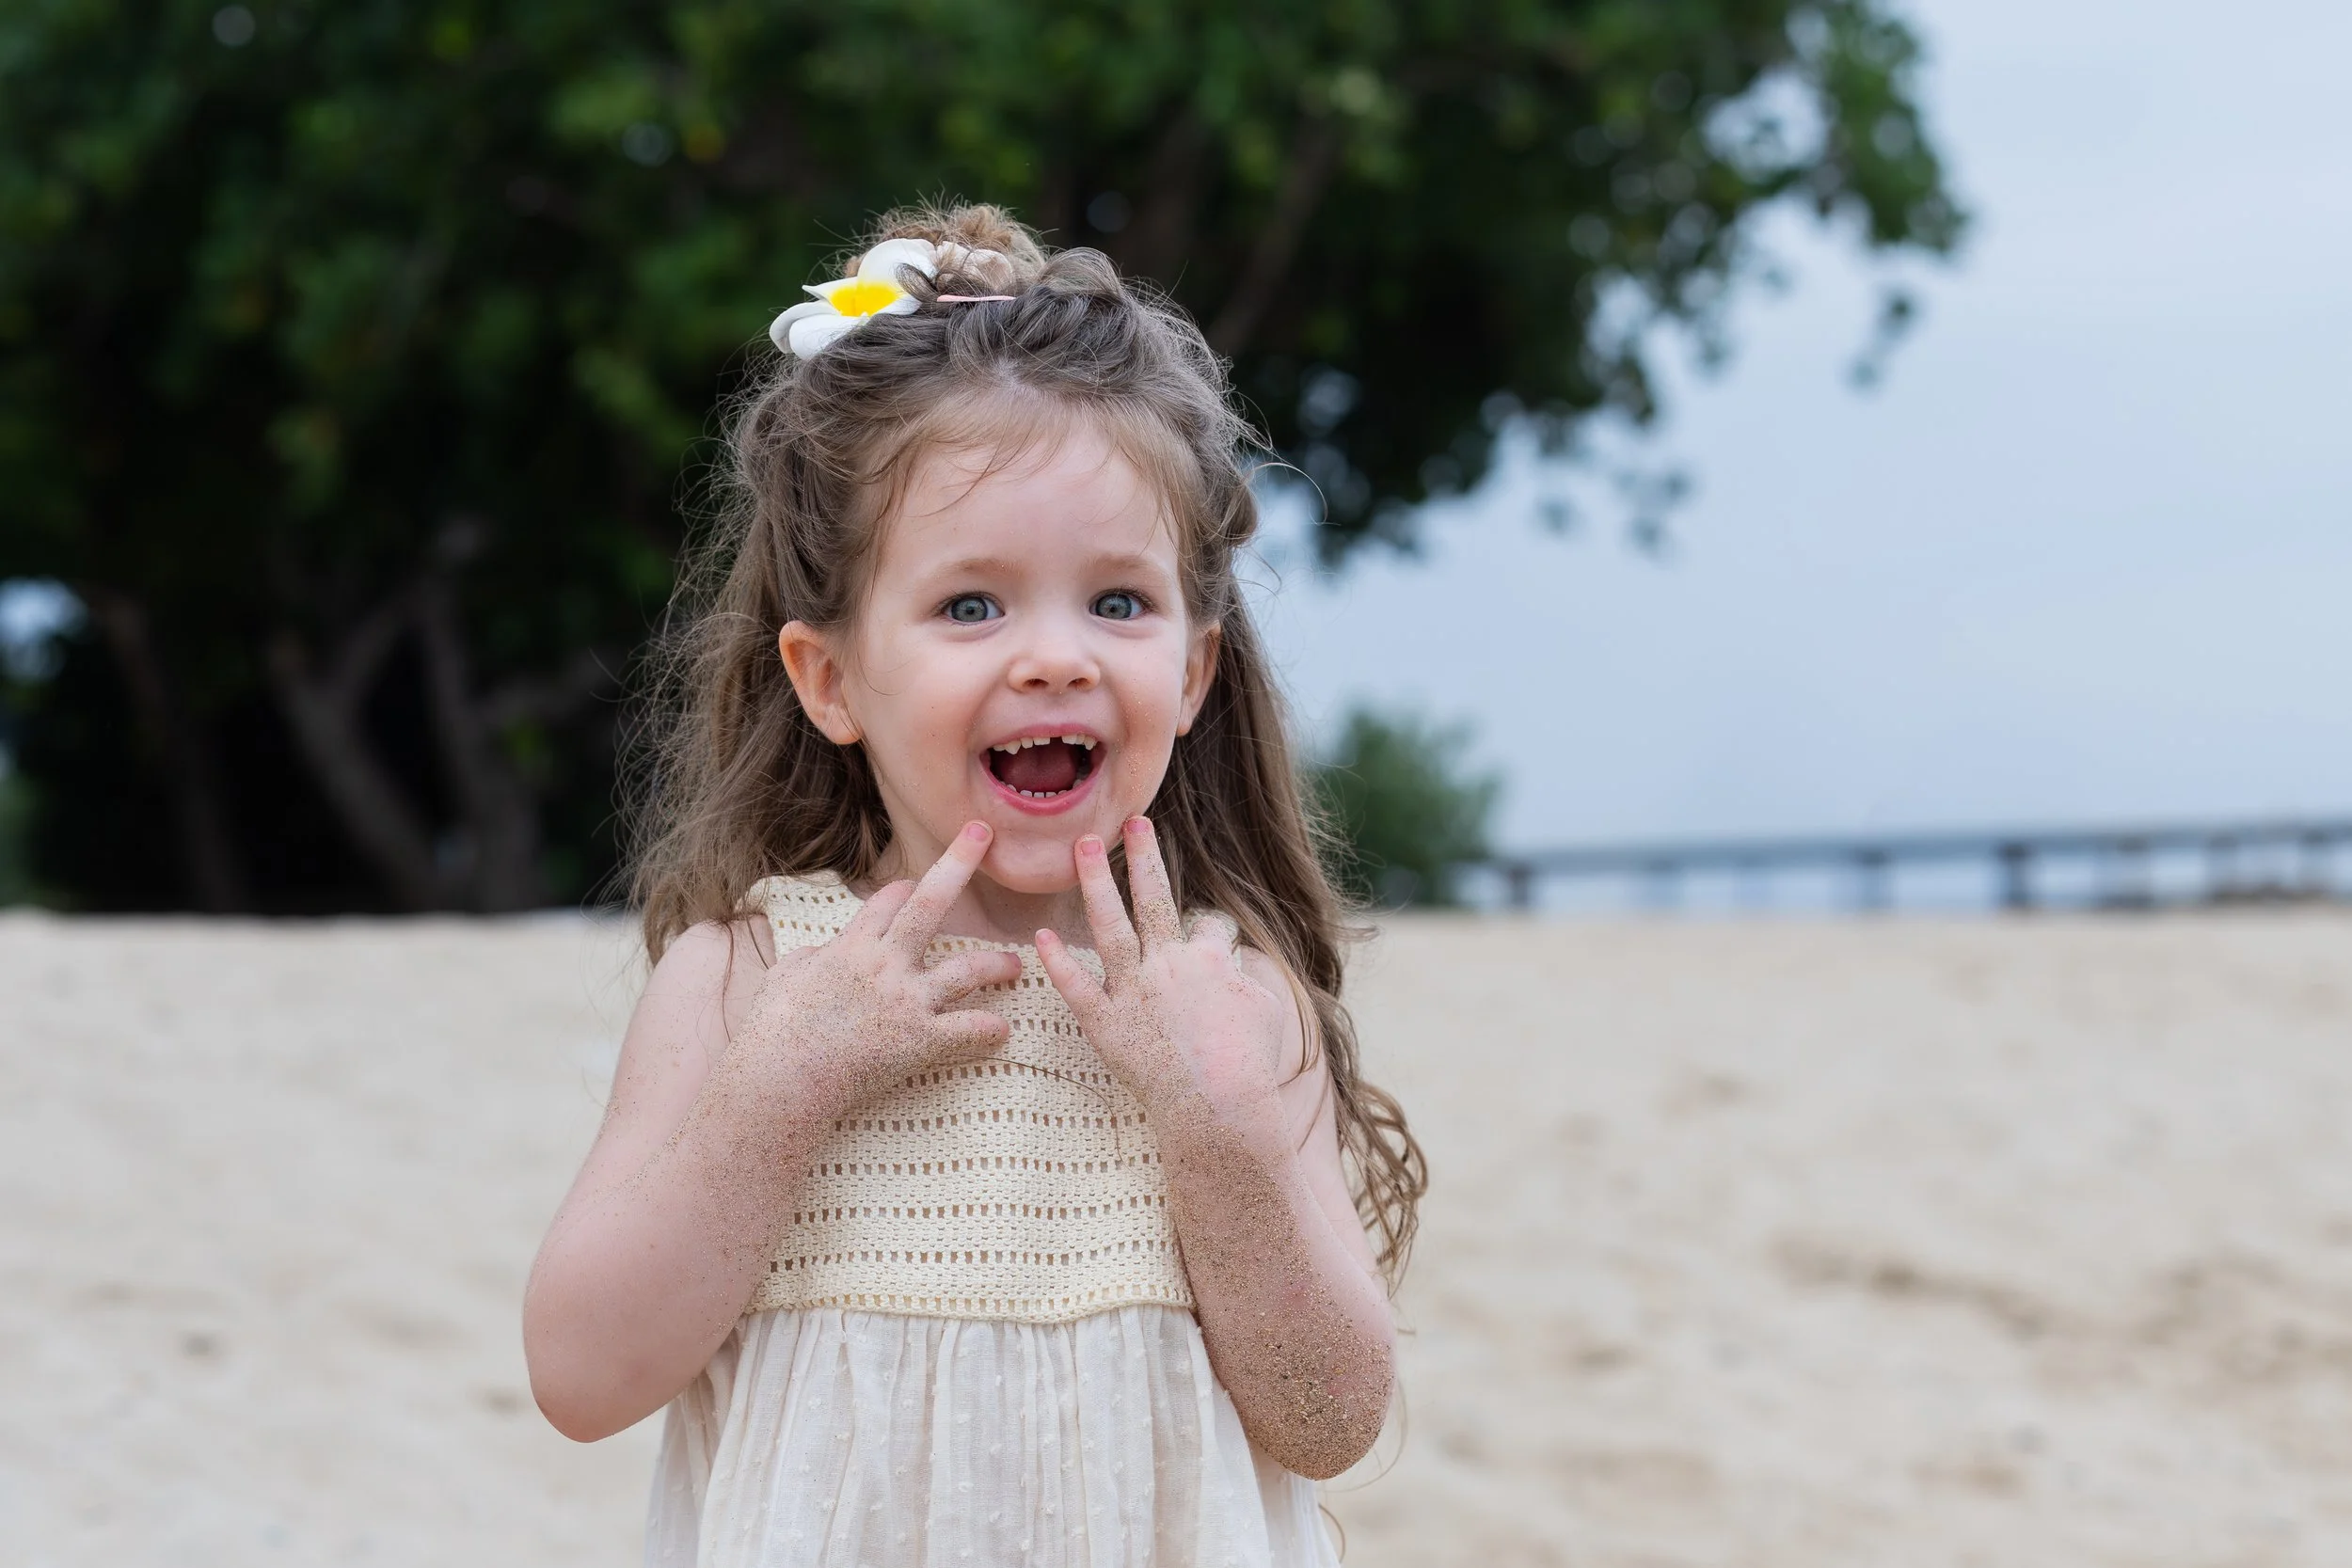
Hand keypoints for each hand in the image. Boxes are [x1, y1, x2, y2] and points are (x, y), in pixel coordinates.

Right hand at [736, 821, 1023, 1114]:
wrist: (780, 1077)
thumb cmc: (772, 1031)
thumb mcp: (785, 978)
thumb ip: (811, 960)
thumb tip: (820, 955)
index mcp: (851, 946)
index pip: (886, 901)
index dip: (902, 891)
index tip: (913, 887)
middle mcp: (886, 963)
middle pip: (930, 903)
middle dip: (959, 862)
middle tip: (983, 833)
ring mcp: (907, 1000)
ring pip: (966, 970)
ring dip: (995, 964)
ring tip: (1013, 964)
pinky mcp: (920, 1040)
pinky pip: (968, 1030)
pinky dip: (988, 1030)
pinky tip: (1002, 1031)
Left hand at [1035, 817, 1295, 1161]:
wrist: (1222, 1104)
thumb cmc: (1250, 1064)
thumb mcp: (1266, 1009)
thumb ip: (1245, 979)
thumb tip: (1234, 968)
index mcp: (1211, 961)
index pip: (1209, 927)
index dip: (1209, 933)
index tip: (1205, 941)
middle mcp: (1170, 965)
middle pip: (1155, 899)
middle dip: (1143, 857)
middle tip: (1131, 821)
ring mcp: (1135, 992)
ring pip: (1111, 927)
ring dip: (1096, 884)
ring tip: (1080, 847)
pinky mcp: (1107, 1025)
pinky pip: (1077, 989)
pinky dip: (1059, 963)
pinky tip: (1041, 937)